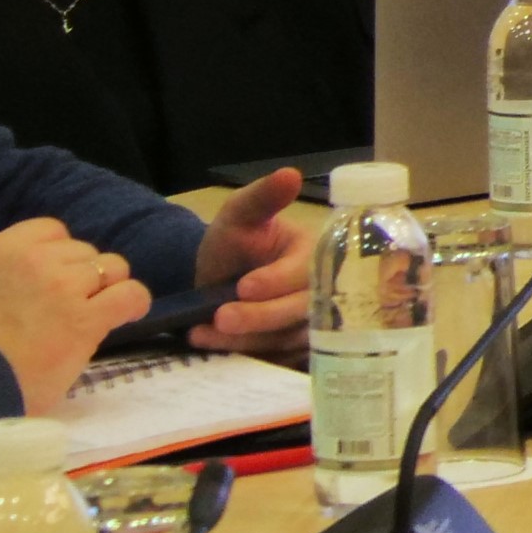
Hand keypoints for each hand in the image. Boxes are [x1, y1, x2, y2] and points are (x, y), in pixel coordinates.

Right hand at [0, 219, 152, 415]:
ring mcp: (63, 285)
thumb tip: (33, 283)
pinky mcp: (86, 317)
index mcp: (0, 249)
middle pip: (84, 251)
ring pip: (111, 268)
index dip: (62, 254)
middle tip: (71, 306)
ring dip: (106, 289)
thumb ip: (5, 276)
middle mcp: (34, 258)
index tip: (58, 277)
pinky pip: (130, 294)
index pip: (52, 230)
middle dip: (83, 276)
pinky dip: (134, 303)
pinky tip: (127, 315)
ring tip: (94, 313)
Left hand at [191, 168, 320, 354]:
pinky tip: (210, 345)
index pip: (308, 271)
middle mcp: (327, 290)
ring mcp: (313, 325)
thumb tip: (291, 173)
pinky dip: (243, 354)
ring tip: (204, 332)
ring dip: (245, 339)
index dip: (278, 281)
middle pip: (302, 310)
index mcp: (321, 252)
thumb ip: (263, 197)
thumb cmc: (235, 242)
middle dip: (259, 316)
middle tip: (221, 316)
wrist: (220, 279)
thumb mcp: (241, 214)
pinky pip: (277, 358)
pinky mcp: (294, 350)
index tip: (245, 286)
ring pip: (287, 338)